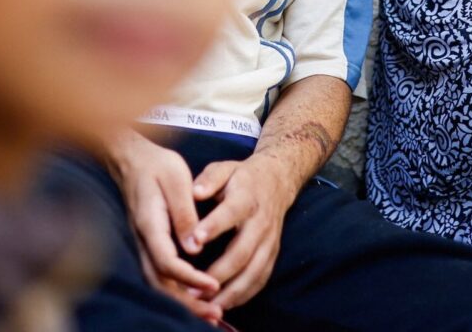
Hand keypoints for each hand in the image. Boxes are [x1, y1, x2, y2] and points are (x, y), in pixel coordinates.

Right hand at [105, 131, 222, 323]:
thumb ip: (185, 213)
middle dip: (187, 302)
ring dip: (183, 300)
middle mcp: (143, 239)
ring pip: (159, 282)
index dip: (190, 278)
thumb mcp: (176, 179)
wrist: (131, 157)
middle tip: (214, 314)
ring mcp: (143, 243)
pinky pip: (161, 274)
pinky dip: (178, 289)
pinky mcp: (149, 243)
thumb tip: (195, 247)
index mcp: (149, 224)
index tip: (214, 285)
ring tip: (210, 313)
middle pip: (161, 282)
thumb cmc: (156, 164)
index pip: (167, 262)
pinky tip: (196, 295)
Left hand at [189, 155, 295, 310]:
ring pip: (253, 271)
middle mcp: (260, 222)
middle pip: (242, 251)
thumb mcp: (225, 168)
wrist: (277, 180)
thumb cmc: (241, 177)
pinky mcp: (272, 253)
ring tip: (207, 302)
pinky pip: (260, 279)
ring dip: (231, 290)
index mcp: (247, 197)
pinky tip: (225, 304)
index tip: (195, 240)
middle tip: (193, 286)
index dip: (214, 227)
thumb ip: (209, 178)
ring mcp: (269, 240)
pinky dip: (244, 295)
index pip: (231, 213)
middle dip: (218, 272)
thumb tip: (195, 192)